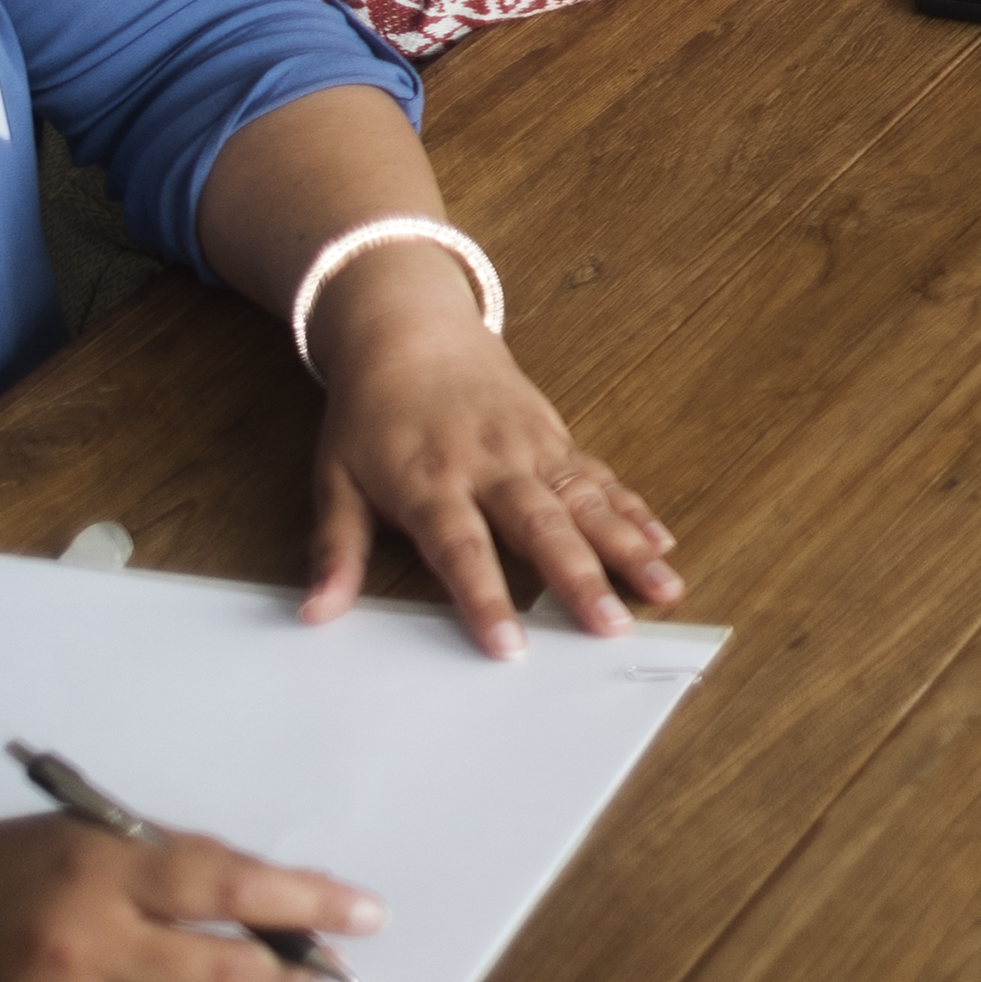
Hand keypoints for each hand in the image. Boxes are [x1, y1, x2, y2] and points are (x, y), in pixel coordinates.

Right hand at [0, 816, 376, 981]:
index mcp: (104, 871)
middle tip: (320, 964)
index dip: (310, 901)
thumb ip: (179, 863)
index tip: (366, 914)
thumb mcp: (93, 834)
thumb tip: (273, 893)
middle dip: (287, 967)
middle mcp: (86, 945)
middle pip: (222, 968)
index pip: (232, 886)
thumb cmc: (5, 867)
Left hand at [302, 240, 681, 655]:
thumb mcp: (334, 479)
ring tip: (665, 588)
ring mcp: (532, 448)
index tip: (510, 648)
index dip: (485, 598)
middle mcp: (490, 466)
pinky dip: (634, 510)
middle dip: (581, 580)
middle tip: (613, 628)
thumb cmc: (370, 416)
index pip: (462, 549)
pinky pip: (601, 477)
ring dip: (628, 547)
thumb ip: (335, 549)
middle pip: (541, 528)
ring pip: (587, 502)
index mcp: (430, 482)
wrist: (413, 333)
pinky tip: (662, 542)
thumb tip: (315, 614)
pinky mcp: (557, 438)